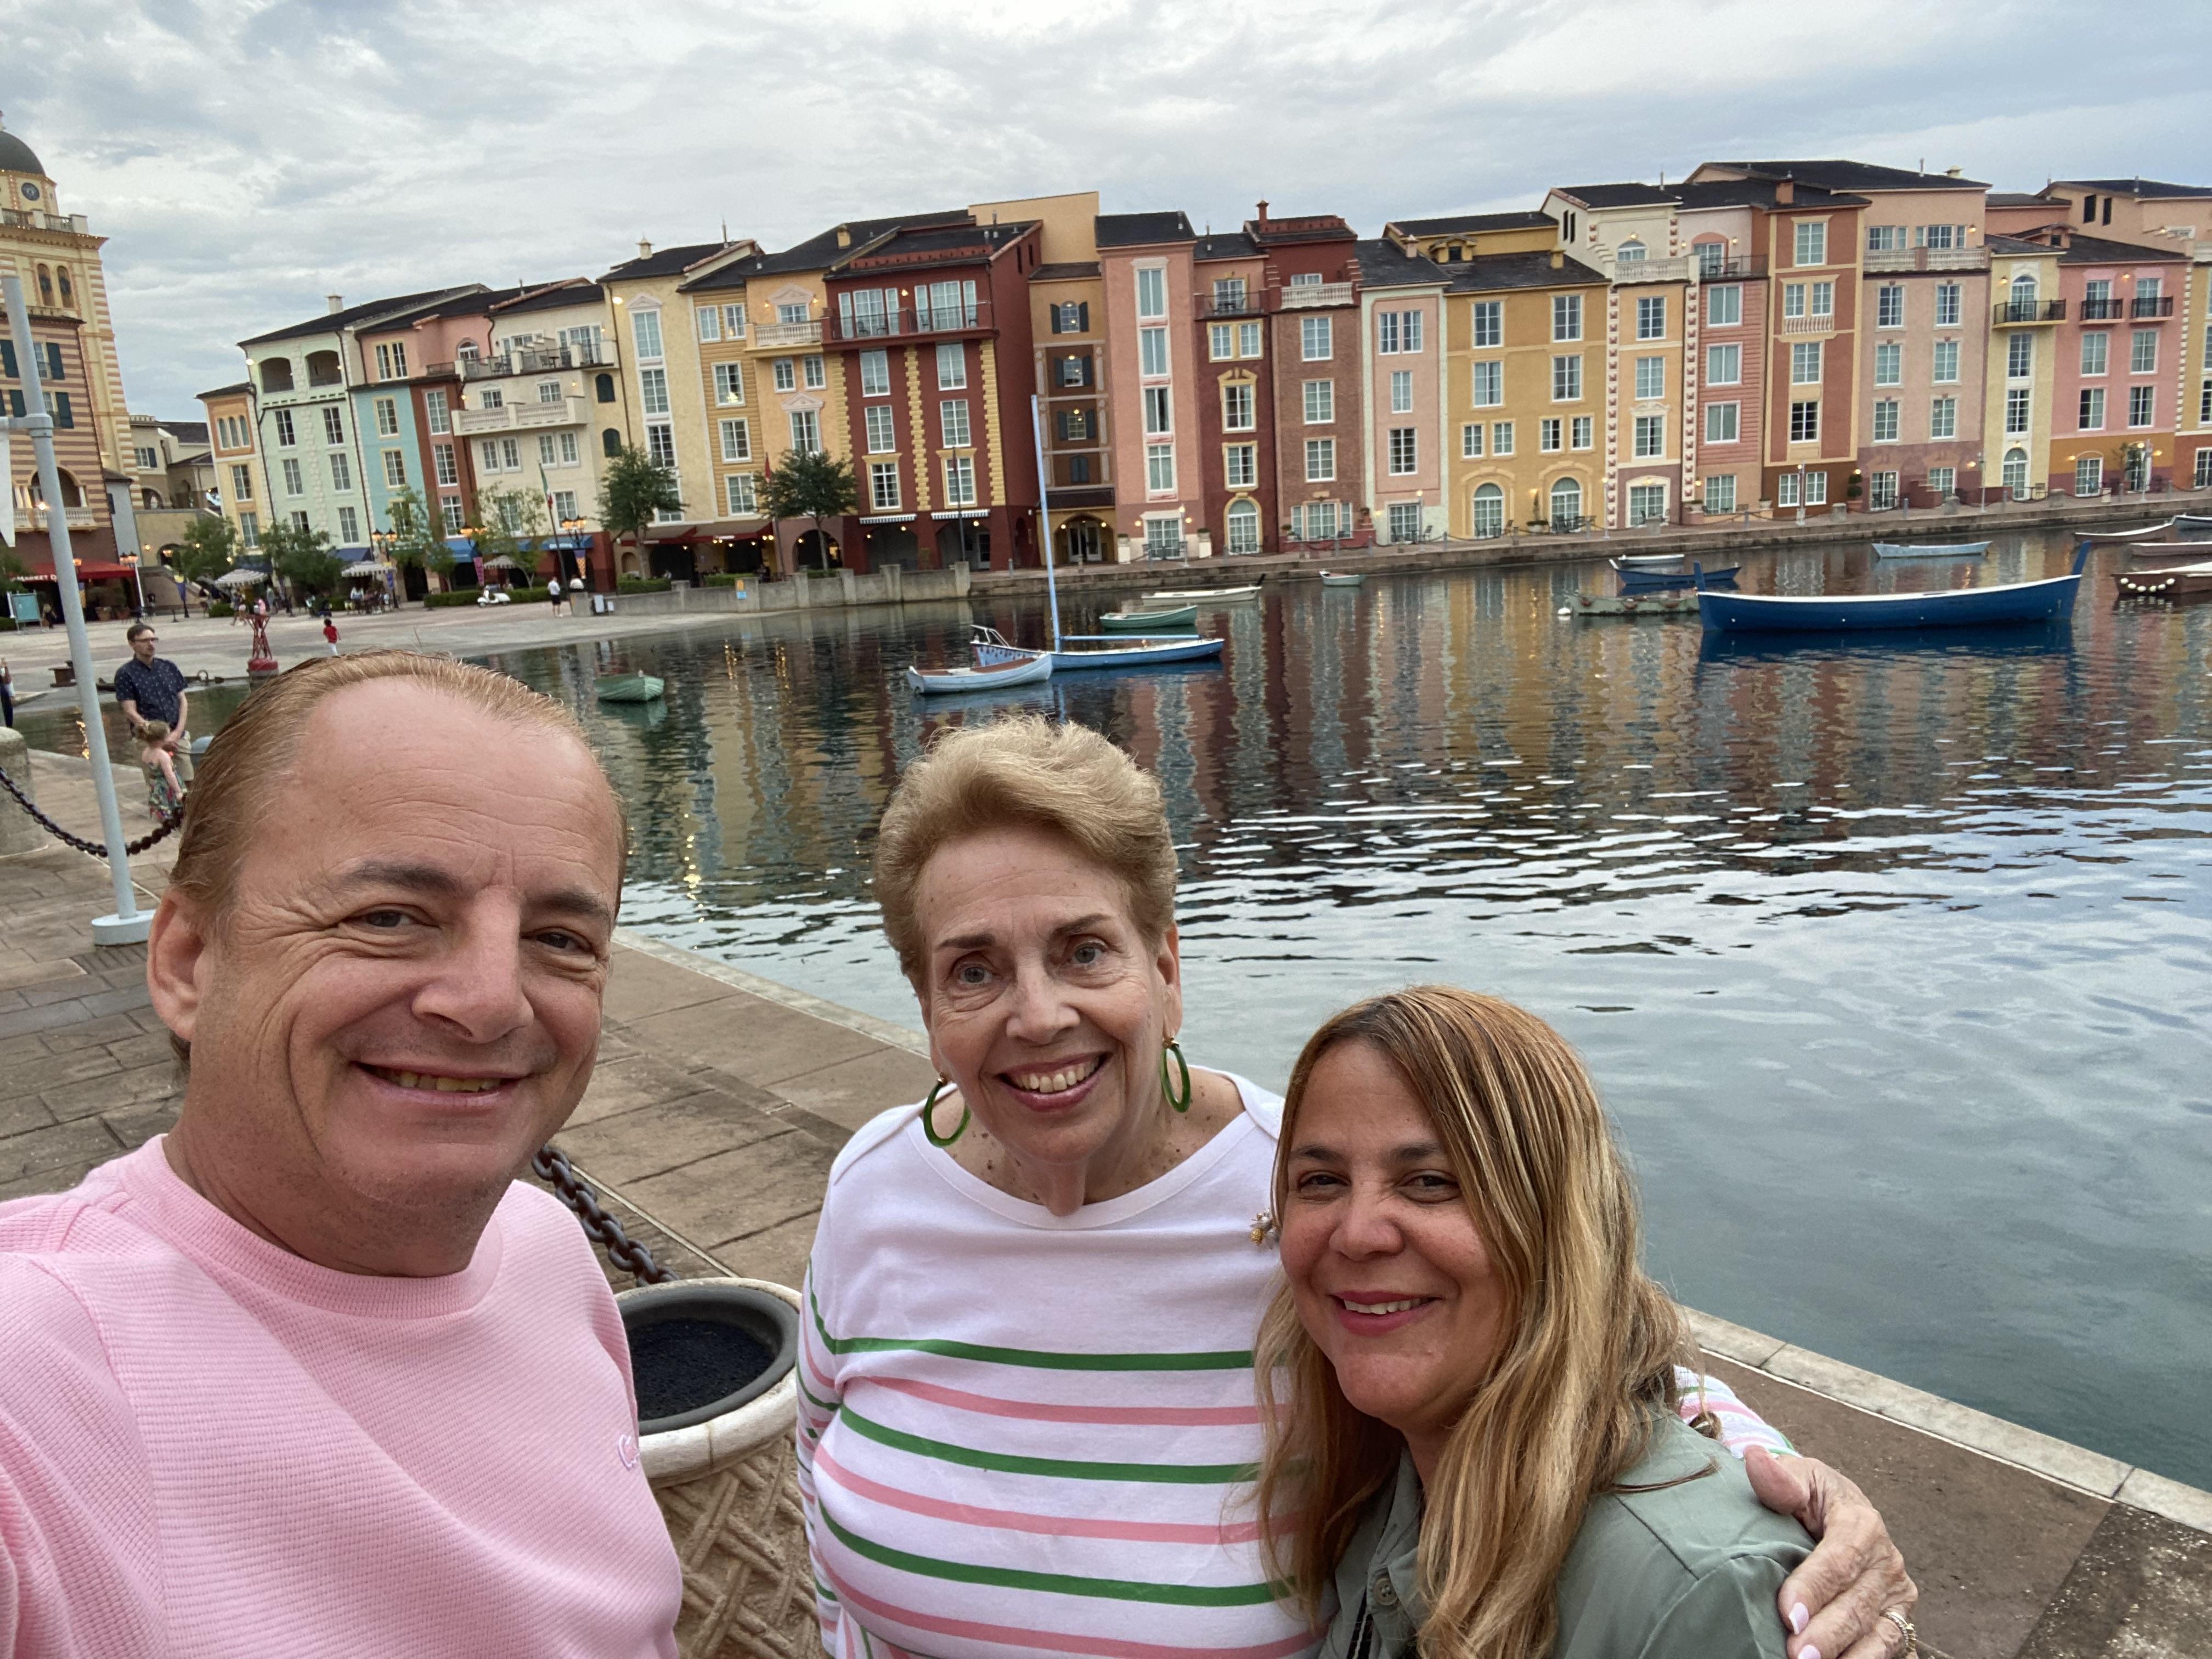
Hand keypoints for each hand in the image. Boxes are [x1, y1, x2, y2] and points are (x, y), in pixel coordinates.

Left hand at [1746, 1447, 1917, 1658]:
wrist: (1836, 1510)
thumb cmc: (1810, 1495)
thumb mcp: (1798, 1478)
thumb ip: (1780, 1479)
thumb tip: (1756, 1460)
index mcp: (1862, 1523)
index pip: (1840, 1559)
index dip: (1815, 1587)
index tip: (1786, 1612)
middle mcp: (1886, 1562)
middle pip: (1858, 1604)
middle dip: (1826, 1633)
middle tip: (1795, 1653)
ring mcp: (1895, 1595)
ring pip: (1878, 1633)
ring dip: (1847, 1655)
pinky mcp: (1898, 1620)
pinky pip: (1890, 1649)